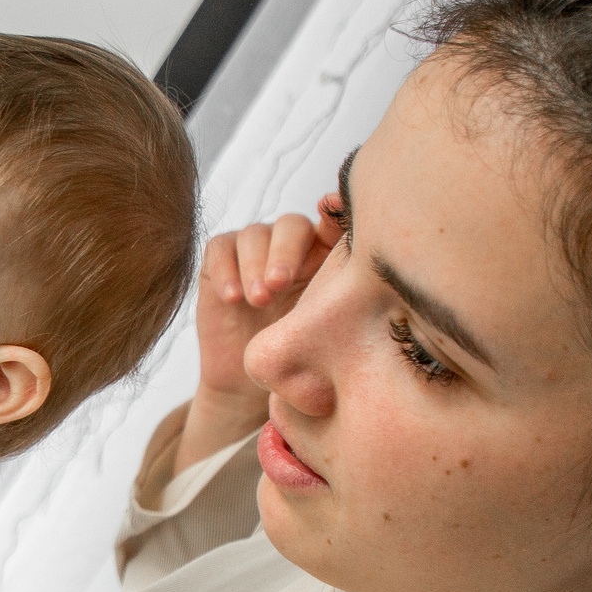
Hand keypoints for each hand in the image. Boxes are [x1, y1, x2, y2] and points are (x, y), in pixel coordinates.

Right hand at [196, 211, 334, 411]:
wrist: (249, 381)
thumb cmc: (297, 357)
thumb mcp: (325, 333)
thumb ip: (344, 306)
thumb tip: (371, 291)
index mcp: (325, 254)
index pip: (333, 223)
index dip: (333, 212)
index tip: (327, 210)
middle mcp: (291, 245)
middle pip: (291, 225)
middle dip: (285, 252)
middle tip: (280, 284)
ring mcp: (254, 249)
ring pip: (254, 234)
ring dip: (255, 265)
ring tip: (258, 301)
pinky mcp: (222, 259)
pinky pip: (220, 248)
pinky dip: (225, 270)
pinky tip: (233, 299)